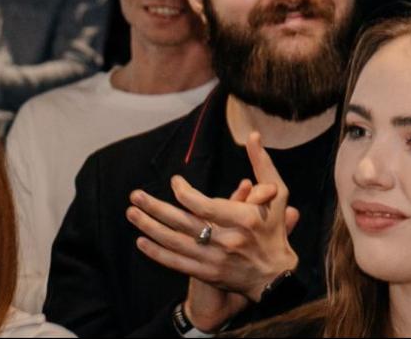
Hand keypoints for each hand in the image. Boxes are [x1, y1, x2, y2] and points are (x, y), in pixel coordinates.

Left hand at [129, 133, 301, 332]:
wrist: (274, 276)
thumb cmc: (274, 229)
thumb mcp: (278, 194)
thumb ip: (262, 164)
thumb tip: (252, 135)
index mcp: (245, 219)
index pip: (206, 206)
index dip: (186, 194)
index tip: (174, 182)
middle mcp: (227, 241)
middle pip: (184, 223)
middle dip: (156, 209)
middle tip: (135, 196)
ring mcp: (215, 260)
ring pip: (175, 242)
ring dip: (150, 228)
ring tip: (132, 213)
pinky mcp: (206, 274)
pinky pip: (176, 263)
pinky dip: (157, 253)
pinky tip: (141, 242)